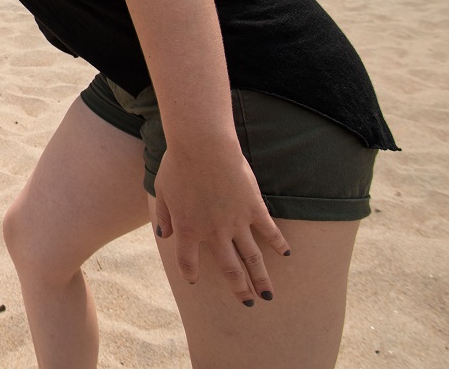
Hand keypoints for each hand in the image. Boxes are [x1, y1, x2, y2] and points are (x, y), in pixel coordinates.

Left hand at [153, 144, 290, 305]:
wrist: (203, 146)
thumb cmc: (177, 165)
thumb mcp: (162, 191)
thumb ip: (164, 215)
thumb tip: (165, 234)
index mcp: (188, 229)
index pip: (187, 262)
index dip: (190, 273)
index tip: (194, 280)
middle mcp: (213, 232)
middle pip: (228, 269)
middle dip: (238, 288)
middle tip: (247, 302)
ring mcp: (236, 222)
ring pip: (252, 258)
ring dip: (260, 278)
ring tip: (268, 295)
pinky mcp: (254, 208)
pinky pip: (269, 231)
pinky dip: (278, 243)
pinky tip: (286, 254)